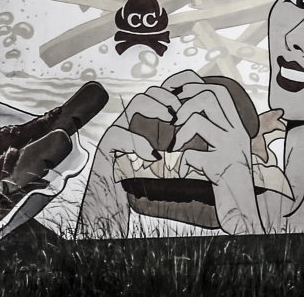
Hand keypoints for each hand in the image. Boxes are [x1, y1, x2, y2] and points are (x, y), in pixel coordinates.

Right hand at [79, 84, 179, 236]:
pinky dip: (137, 142)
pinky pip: (117, 136)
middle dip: (163, 98)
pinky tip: (153, 155)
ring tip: (169, 122)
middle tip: (179, 111)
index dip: (170, 95)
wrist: (108, 209)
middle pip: (143, 97)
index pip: (153, 98)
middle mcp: (126, 127)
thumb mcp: (159, 166)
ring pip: (131, 110)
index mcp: (140, 127)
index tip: (188, 103)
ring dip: (152, 110)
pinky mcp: (104, 152)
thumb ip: (173, 152)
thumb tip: (199, 144)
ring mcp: (114, 137)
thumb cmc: (136, 188)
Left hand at [169, 76, 263, 234]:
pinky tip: (182, 171)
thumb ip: (211, 130)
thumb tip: (181, 112)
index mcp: (238, 125)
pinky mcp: (222, 167)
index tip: (175, 92)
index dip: (194, 84)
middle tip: (175, 119)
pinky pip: (192, 155)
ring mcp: (231, 148)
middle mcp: (238, 132)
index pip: (219, 89)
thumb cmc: (229, 180)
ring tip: (175, 144)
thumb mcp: (224, 148)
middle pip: (210, 95)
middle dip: (185, 101)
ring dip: (180, 131)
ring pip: (198, 120)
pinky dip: (182, 163)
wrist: (244, 210)